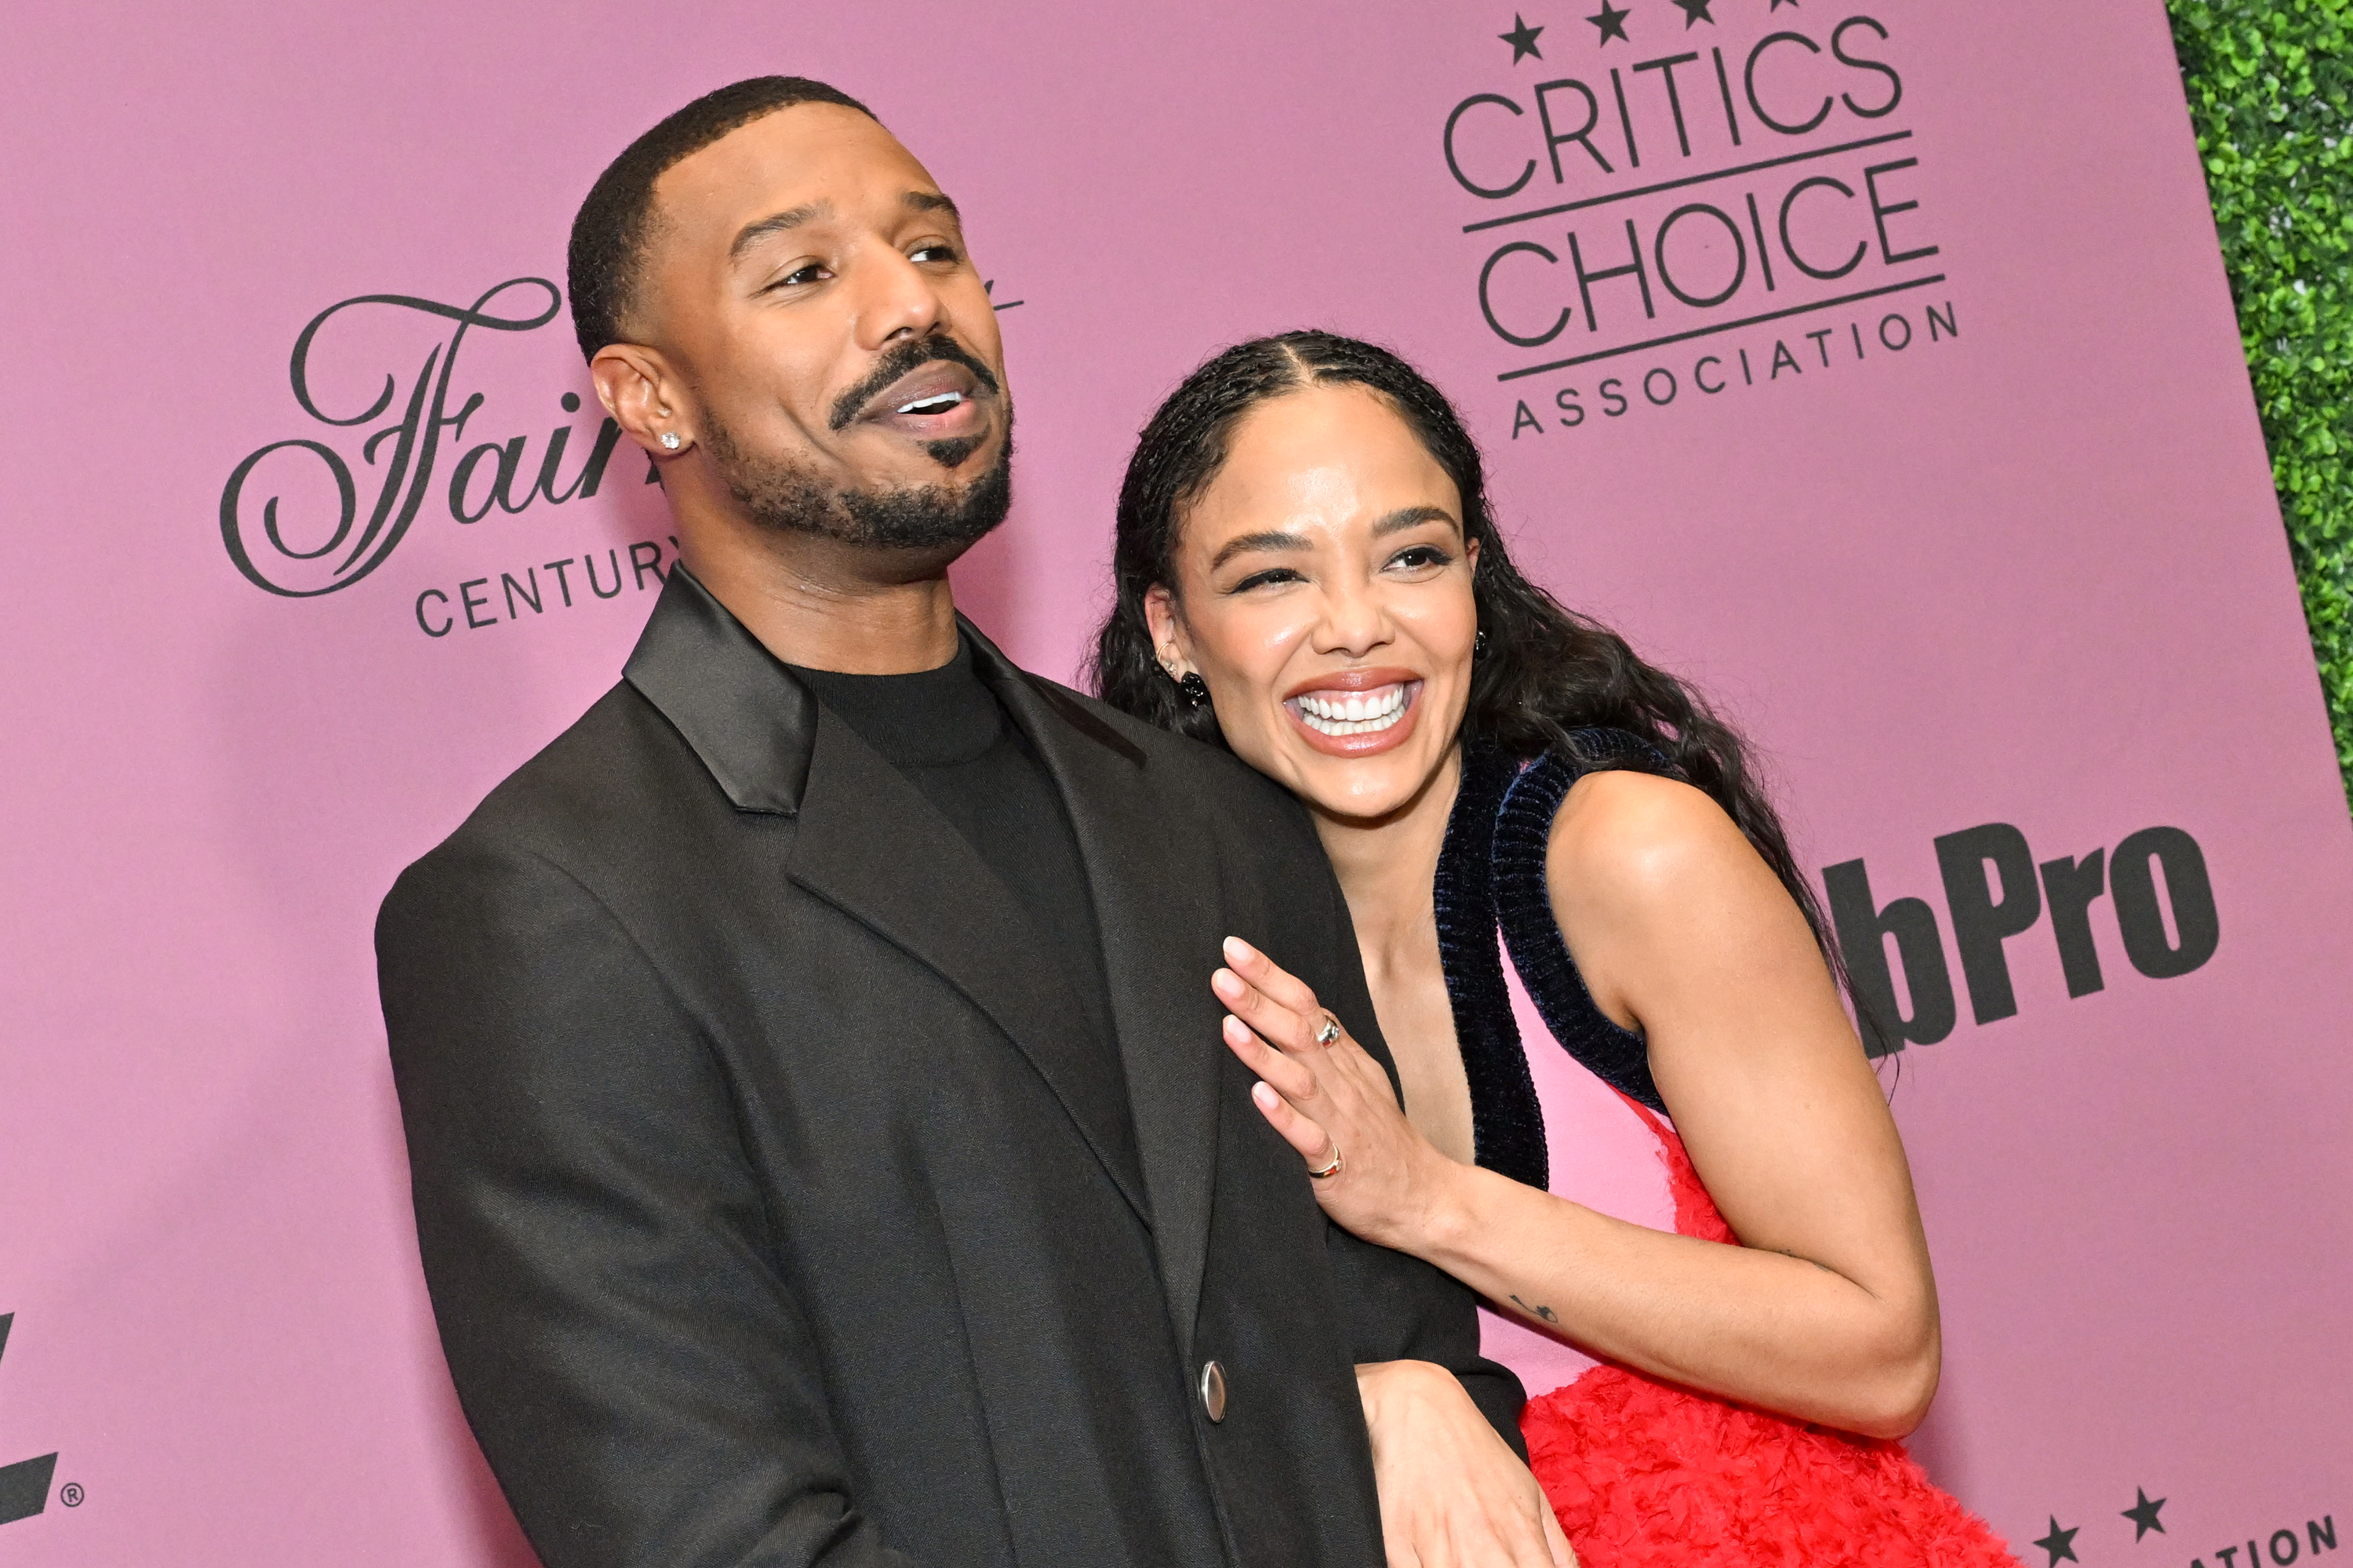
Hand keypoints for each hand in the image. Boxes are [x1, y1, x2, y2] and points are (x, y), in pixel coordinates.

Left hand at [1213, 936, 1456, 1252]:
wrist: (1424, 1197)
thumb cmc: (1384, 1137)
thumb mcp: (1363, 1079)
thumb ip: (1331, 1045)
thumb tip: (1296, 1004)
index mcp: (1345, 1060)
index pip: (1307, 1006)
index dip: (1271, 976)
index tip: (1234, 948)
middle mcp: (1341, 1084)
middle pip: (1299, 1033)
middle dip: (1259, 1001)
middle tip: (1222, 973)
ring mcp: (1340, 1123)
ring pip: (1300, 1080)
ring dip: (1263, 1052)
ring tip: (1229, 1024)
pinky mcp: (1336, 1167)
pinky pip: (1308, 1139)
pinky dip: (1283, 1117)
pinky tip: (1258, 1096)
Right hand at [1357, 1360, 1574, 1567]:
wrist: (1416, 1407)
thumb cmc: (1475, 1452)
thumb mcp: (1530, 1491)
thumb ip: (1557, 1546)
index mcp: (1520, 1536)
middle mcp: (1483, 1548)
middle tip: (1489, 1563)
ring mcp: (1438, 1551)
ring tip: (1463, 1561)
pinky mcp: (1396, 1549)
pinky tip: (1431, 1562)